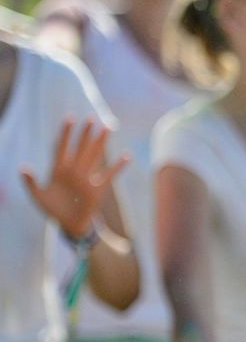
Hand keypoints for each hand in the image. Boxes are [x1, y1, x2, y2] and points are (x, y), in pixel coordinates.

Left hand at [20, 118, 127, 238]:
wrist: (69, 224)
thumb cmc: (53, 209)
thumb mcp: (38, 196)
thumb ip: (31, 183)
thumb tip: (23, 167)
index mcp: (59, 170)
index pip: (62, 147)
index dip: (65, 133)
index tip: (70, 118)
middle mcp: (74, 170)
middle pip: (80, 148)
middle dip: (85, 133)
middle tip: (92, 118)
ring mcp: (86, 178)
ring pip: (94, 156)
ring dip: (101, 143)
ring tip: (108, 128)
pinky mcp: (97, 188)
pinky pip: (110, 175)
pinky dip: (118, 167)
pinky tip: (127, 156)